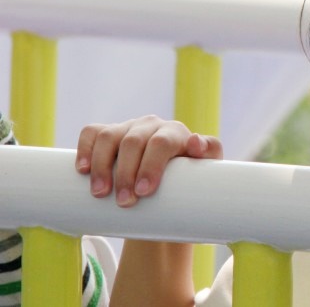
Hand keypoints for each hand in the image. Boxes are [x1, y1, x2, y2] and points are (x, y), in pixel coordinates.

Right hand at [77, 115, 221, 207]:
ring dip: (101, 165)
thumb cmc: (188, 178)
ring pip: (109, 137)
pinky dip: (84, 149)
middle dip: (126, 173)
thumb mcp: (204, 169)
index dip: (151, 165)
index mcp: (175, 133)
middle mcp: (150, 125)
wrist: (167, 185)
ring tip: (100, 194)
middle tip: (125, 202)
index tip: (144, 192)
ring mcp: (127, 128)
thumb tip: (196, 143)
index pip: (162, 142)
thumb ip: (209, 153)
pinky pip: (91, 133)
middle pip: (133, 142)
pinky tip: (82, 170)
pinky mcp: (107, 134)